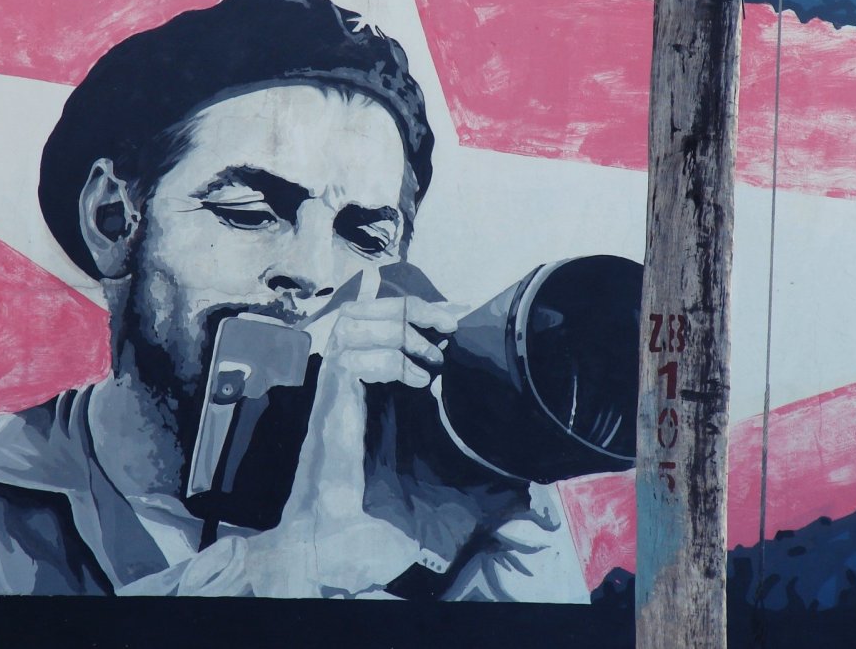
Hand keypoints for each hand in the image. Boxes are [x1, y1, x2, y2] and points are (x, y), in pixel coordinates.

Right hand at [247, 296, 458, 596]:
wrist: (339, 546)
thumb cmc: (381, 521)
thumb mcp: (442, 490)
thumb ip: (478, 478)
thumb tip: (525, 487)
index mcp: (372, 391)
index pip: (386, 322)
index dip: (424, 311)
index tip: (461, 318)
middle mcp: (350, 384)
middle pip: (365, 310)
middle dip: (412, 308)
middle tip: (449, 326)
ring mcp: (337, 393)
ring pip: (354, 323)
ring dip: (400, 331)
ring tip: (431, 360)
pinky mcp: (330, 407)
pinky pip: (352, 359)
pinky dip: (389, 360)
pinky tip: (417, 383)